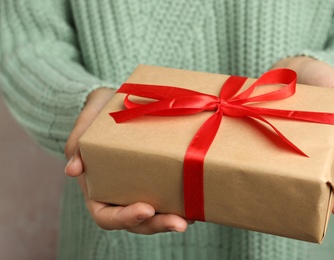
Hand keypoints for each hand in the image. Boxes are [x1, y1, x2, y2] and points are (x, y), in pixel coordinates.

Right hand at [64, 87, 189, 233]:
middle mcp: (119, 194)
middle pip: (136, 222)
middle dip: (157, 224)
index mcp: (97, 189)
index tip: (145, 209)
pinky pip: (167, 196)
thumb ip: (77, 145)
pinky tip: (196, 201)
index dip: (124, 218)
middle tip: (180, 223)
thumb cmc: (98, 114)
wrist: (116, 103)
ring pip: (155, 214)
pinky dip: (180, 202)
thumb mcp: (85, 124)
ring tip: (192, 216)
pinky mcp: (157, 178)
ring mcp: (139, 188)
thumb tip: (72, 170)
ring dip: (173, 218)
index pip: (106, 216)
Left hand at [272, 56, 333, 214]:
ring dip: (287, 185)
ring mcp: (293, 149)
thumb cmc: (324, 79)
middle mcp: (317, 152)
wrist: (291, 69)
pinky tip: (254, 169)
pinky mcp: (272, 141)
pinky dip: (266, 164)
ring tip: (274, 193)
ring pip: (293, 174)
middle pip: (319, 184)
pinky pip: (270, 157)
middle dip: (312, 199)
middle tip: (298, 206)